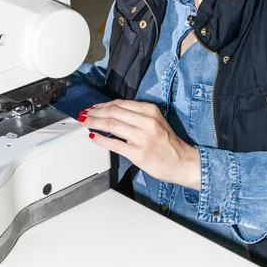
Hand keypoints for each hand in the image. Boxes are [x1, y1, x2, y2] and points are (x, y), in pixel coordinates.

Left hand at [79, 99, 200, 189]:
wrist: (183, 162)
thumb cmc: (168, 143)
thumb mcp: (155, 121)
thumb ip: (136, 116)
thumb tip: (111, 113)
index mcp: (150, 111)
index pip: (120, 104)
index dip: (103, 105)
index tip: (93, 107)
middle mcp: (146, 122)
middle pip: (114, 112)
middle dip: (95, 112)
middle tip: (84, 114)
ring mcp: (142, 138)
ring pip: (112, 125)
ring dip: (94, 122)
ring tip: (85, 122)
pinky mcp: (138, 154)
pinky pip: (115, 144)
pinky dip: (101, 139)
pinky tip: (93, 137)